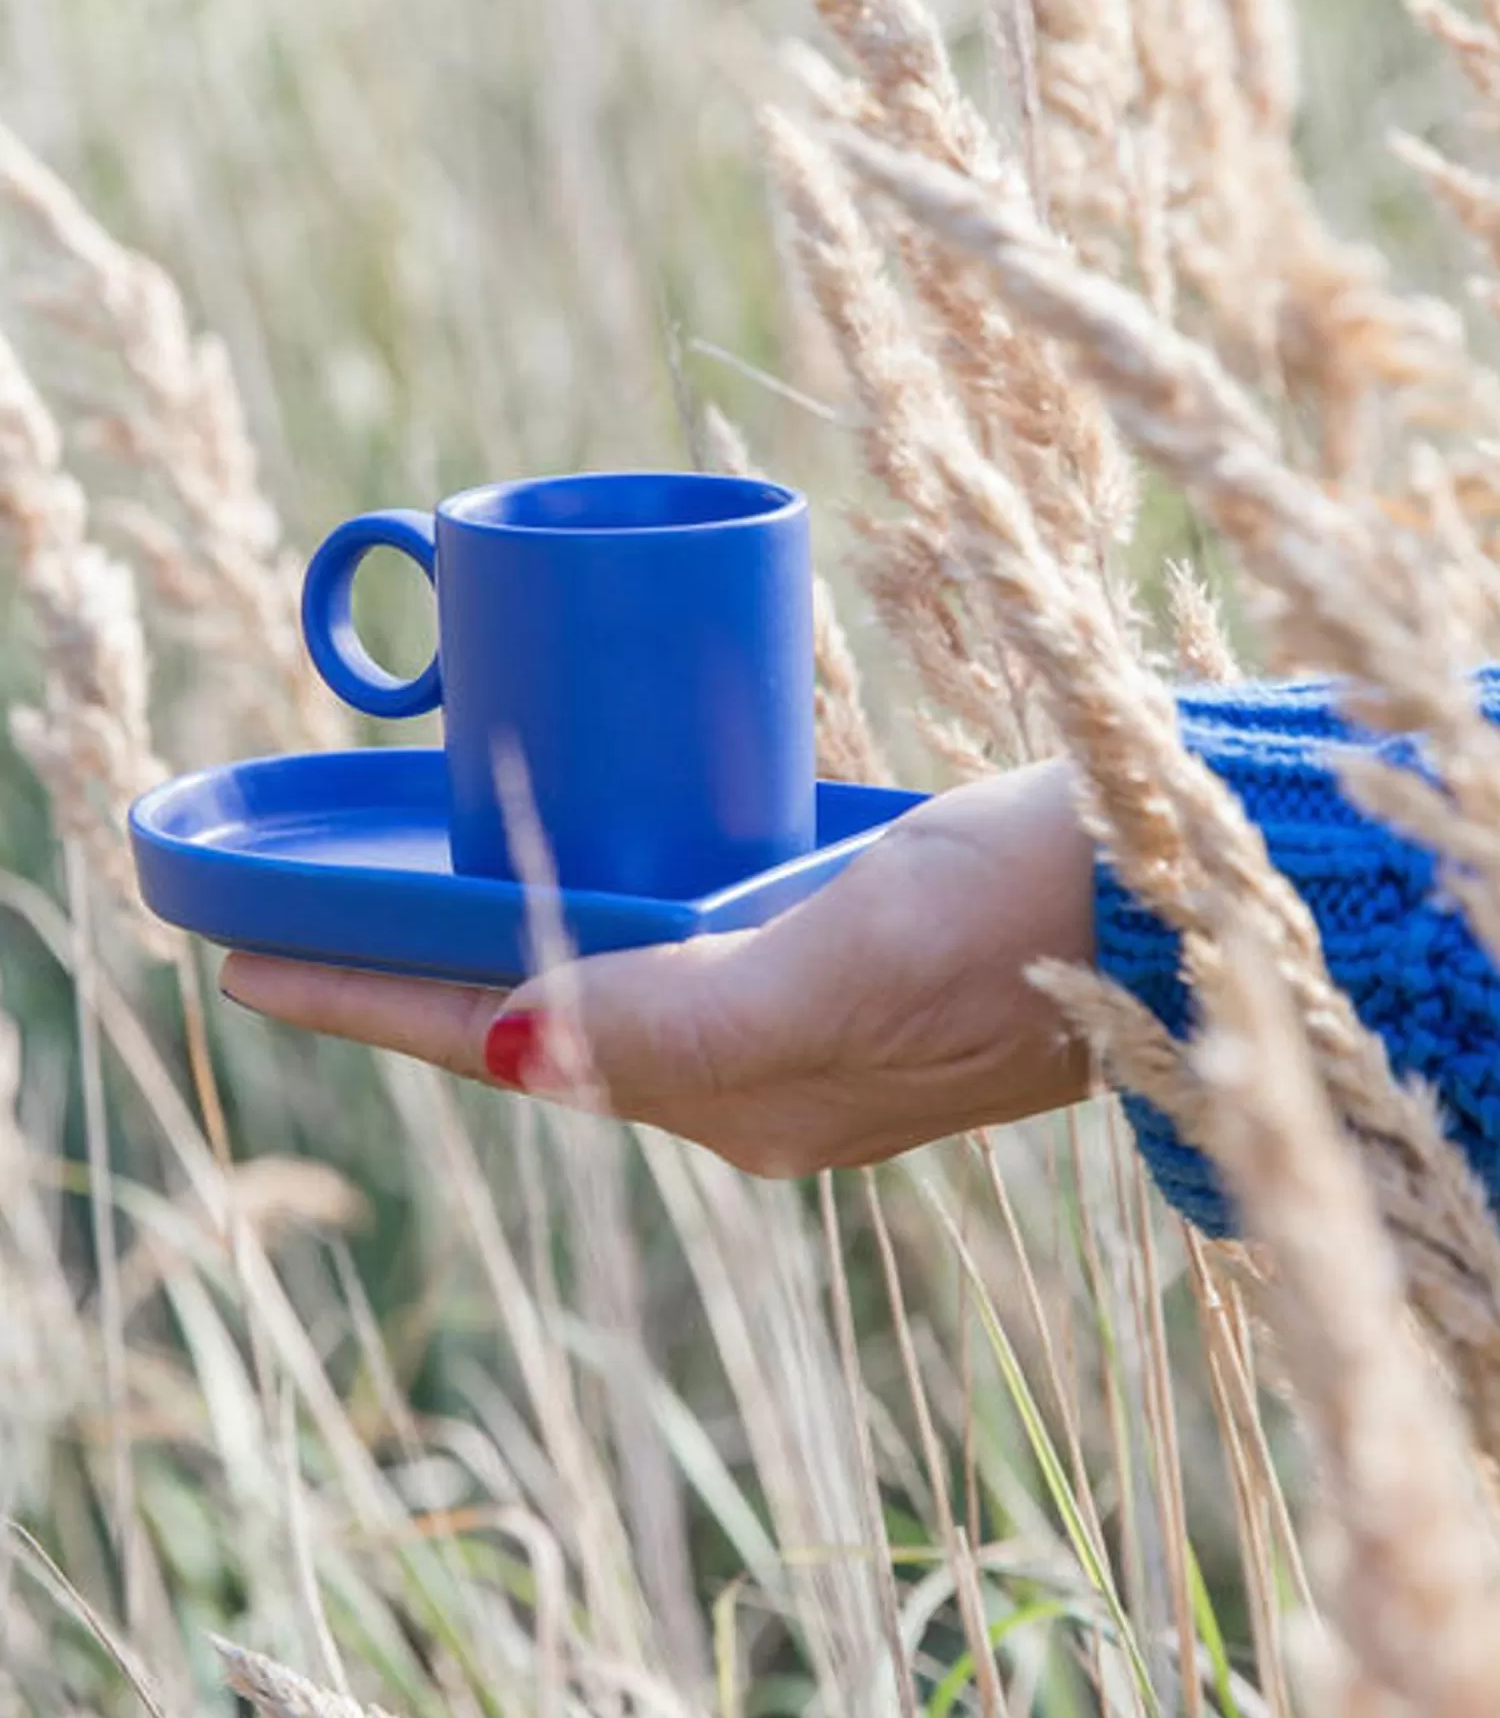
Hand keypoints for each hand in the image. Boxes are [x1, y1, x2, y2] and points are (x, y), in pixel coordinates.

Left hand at [219, 758, 1095, 1174]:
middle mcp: (751, 1066)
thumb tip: (510, 1046)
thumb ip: (683, 1017)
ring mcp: (796, 1007)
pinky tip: (571, 843)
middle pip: (538, 1008)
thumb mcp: (841, 969)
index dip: (368, 998)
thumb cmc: (1016, 925)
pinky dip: (602, 892)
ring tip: (402, 882)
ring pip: (602, 964)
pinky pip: (680, 928)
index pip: (504, 1039)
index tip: (238, 961)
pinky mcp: (840, 945)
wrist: (1174, 898)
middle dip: (412, 971)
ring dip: (498, 928)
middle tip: (299, 916)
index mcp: (735, 1088)